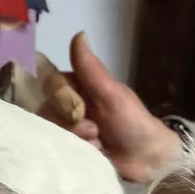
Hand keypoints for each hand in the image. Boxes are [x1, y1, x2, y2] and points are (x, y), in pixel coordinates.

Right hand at [39, 32, 181, 182]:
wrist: (147, 159)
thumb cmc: (132, 122)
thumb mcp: (110, 93)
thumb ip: (90, 68)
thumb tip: (79, 34)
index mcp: (79, 88)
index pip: (51, 87)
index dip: (61, 100)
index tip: (81, 108)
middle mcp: (70, 108)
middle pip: (48, 112)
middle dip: (72, 124)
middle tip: (95, 130)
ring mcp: (69, 131)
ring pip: (53, 132)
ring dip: (76, 139)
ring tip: (97, 144)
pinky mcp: (71, 151)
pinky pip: (59, 151)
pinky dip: (77, 153)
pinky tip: (94, 155)